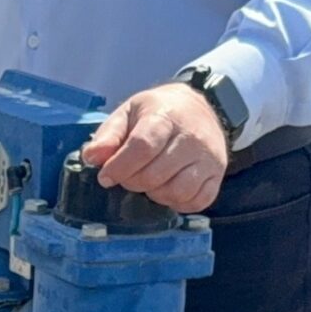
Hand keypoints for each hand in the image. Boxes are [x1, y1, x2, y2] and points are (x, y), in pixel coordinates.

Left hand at [83, 83, 230, 213]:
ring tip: (150, 182)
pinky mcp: (217, 175)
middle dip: (133, 182)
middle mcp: (191, 138)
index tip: (106, 177)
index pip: (142, 147)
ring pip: (177, 192)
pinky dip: (179, 203)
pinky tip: (168, 190)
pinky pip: (197, 201)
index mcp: (166, 117)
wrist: (201, 108)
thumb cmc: (159, 112)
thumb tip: (92, 157)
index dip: (119, 167)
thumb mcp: (129, 112)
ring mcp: (208, 158)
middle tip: (129, 175)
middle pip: (155, 175)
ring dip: (156, 194)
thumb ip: (108, 135)